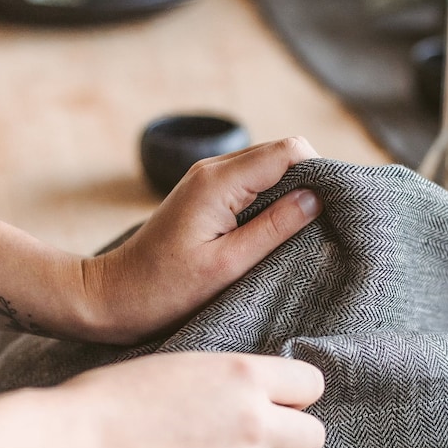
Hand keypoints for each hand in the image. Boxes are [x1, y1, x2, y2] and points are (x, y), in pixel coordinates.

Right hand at [0, 352, 325, 447]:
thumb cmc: (111, 400)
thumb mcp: (180, 366)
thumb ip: (227, 380)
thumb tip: (254, 393)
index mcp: (244, 375)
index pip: (311, 384)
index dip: (292, 397)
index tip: (273, 406)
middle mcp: (254, 421)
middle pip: (313, 437)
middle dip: (285, 441)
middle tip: (248, 445)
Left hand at [81, 136, 320, 343]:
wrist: (112, 296)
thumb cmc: (164, 289)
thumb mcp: (227, 266)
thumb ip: (274, 229)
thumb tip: (317, 198)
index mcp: (219, 182)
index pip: (289, 151)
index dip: (320, 172)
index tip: (335, 208)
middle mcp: (213, 170)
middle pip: (283, 153)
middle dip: (312, 180)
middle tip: (328, 223)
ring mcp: (208, 180)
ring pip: (270, 167)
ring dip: (293, 191)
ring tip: (306, 230)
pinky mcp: (207, 195)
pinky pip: (253, 183)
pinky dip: (274, 200)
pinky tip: (279, 231)